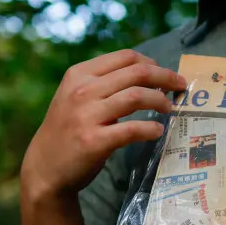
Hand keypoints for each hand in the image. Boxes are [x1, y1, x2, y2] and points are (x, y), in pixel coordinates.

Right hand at [21, 50, 185, 200]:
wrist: (45, 167)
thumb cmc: (68, 130)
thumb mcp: (76, 96)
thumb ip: (103, 83)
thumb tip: (147, 74)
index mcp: (79, 74)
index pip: (125, 57)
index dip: (152, 63)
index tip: (165, 74)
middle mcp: (82, 91)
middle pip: (137, 73)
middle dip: (165, 78)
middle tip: (180, 87)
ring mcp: (87, 116)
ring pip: (136, 96)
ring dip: (160, 102)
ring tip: (169, 108)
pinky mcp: (94, 141)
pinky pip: (132, 129)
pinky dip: (150, 129)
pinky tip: (158, 131)